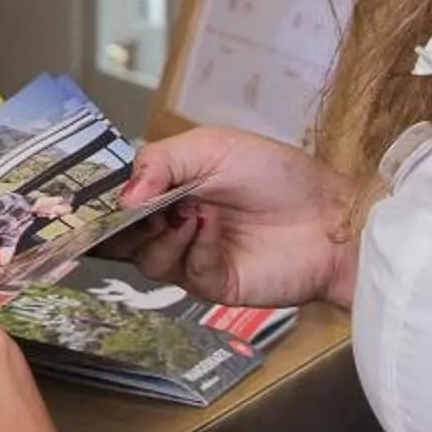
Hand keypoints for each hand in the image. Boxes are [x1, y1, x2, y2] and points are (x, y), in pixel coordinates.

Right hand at [111, 127, 363, 309]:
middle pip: (122, 239)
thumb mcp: (212, 147)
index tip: (101, 198)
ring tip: (191, 213)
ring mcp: (192, 258)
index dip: (105, 204)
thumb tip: (122, 197)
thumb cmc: (277, 175)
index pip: (119, 203)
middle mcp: (173, 227)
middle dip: (124, 225)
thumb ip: (159, 162)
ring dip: (163, 235)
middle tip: (142, 208)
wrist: (330, 216)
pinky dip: (195, 247)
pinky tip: (213, 227)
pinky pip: (185, 272)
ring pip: (147, 260)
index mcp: (168, 191)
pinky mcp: (213, 285)